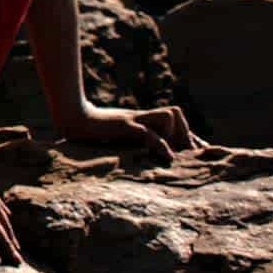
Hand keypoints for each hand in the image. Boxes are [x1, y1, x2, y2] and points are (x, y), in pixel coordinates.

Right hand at [60, 104, 203, 161]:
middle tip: (190, 156)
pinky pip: (149, 133)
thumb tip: (144, 152)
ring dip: (174, 135)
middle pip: (175, 114)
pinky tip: (168, 158)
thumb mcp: (117, 135)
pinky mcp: (124, 125)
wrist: (72, 120)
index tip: (199, 152)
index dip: (189, 136)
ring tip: (173, 154)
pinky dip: (161, 145)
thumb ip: (132, 138)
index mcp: (141, 120)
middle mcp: (141, 117)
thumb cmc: (92, 131)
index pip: (174, 122)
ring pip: (168, 116)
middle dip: (187, 136)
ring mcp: (134, 119)